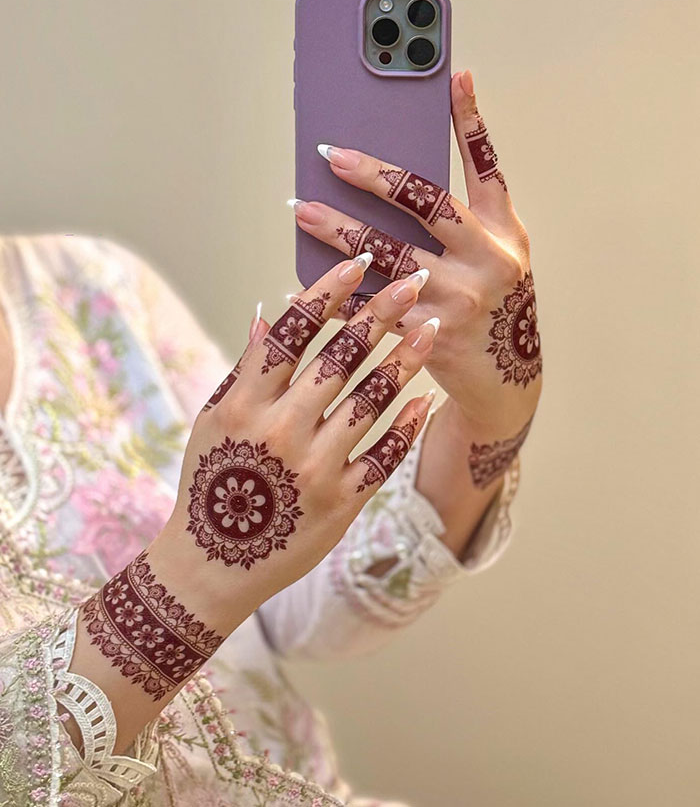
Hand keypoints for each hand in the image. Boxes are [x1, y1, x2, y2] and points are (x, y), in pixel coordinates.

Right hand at [76, 253, 438, 748]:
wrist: (212, 566)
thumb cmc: (208, 483)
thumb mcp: (211, 422)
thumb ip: (243, 371)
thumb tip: (264, 313)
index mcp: (245, 404)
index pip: (291, 333)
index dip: (326, 294)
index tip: (356, 262)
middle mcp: (282, 431)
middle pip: (340, 358)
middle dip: (380, 313)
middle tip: (413, 279)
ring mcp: (315, 469)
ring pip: (371, 401)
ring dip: (405, 359)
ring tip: (432, 328)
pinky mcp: (341, 503)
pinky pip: (385, 456)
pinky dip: (407, 424)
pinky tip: (425, 396)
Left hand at [291, 70, 540, 464]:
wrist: (507, 379)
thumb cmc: (496, 303)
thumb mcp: (501, 252)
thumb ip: (471, 210)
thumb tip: (426, 160)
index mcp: (504, 233)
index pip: (487, 166)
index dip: (471, 120)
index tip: (452, 75)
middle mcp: (487, 260)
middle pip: (425, 205)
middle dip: (375, 176)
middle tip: (331, 155)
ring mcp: (458, 299)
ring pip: (388, 254)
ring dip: (340, 231)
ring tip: (302, 210)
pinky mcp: (429, 335)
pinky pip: (370, 306)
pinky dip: (336, 292)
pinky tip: (302, 278)